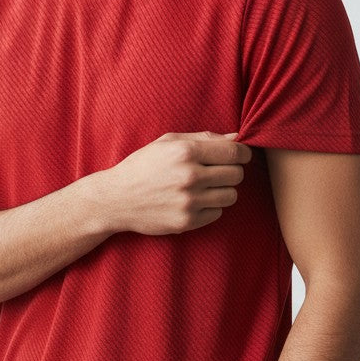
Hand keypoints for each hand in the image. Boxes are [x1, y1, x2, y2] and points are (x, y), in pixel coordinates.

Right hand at [99, 131, 251, 236]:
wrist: (116, 199)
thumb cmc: (143, 166)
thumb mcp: (167, 142)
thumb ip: (203, 138)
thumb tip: (236, 138)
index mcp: (186, 152)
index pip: (234, 152)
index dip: (243, 153)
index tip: (240, 155)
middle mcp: (189, 176)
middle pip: (236, 174)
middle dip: (231, 171)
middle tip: (217, 171)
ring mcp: (189, 201)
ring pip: (231, 196)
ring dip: (222, 190)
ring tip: (205, 187)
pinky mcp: (187, 222)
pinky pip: (217, 213)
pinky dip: (210, 207)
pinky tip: (194, 201)